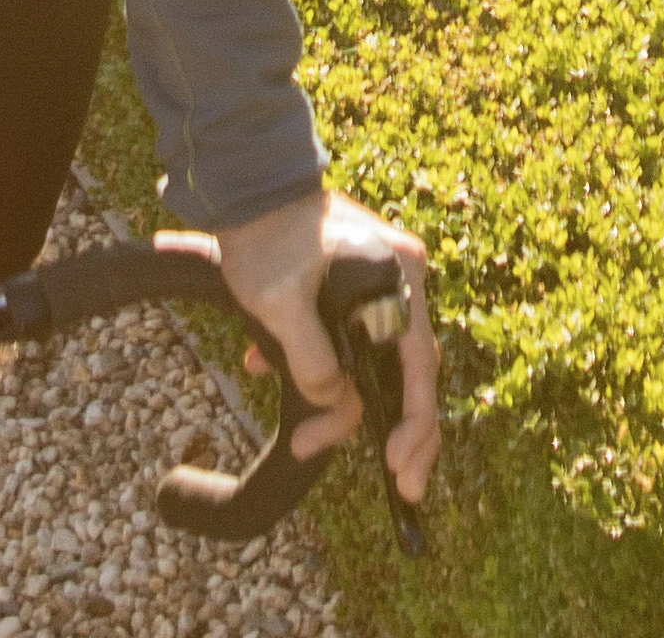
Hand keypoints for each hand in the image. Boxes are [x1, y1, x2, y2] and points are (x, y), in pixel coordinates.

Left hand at [197, 185, 439, 508]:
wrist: (245, 182)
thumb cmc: (265, 235)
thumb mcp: (278, 303)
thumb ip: (311, 359)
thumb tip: (333, 400)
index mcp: (398, 277)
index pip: (418, 366)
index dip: (414, 425)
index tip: (399, 471)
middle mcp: (402, 280)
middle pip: (406, 371)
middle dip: (386, 428)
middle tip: (388, 480)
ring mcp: (383, 280)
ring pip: (374, 360)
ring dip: (338, 397)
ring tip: (302, 435)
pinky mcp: (357, 283)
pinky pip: (353, 338)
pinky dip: (322, 364)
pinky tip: (269, 368)